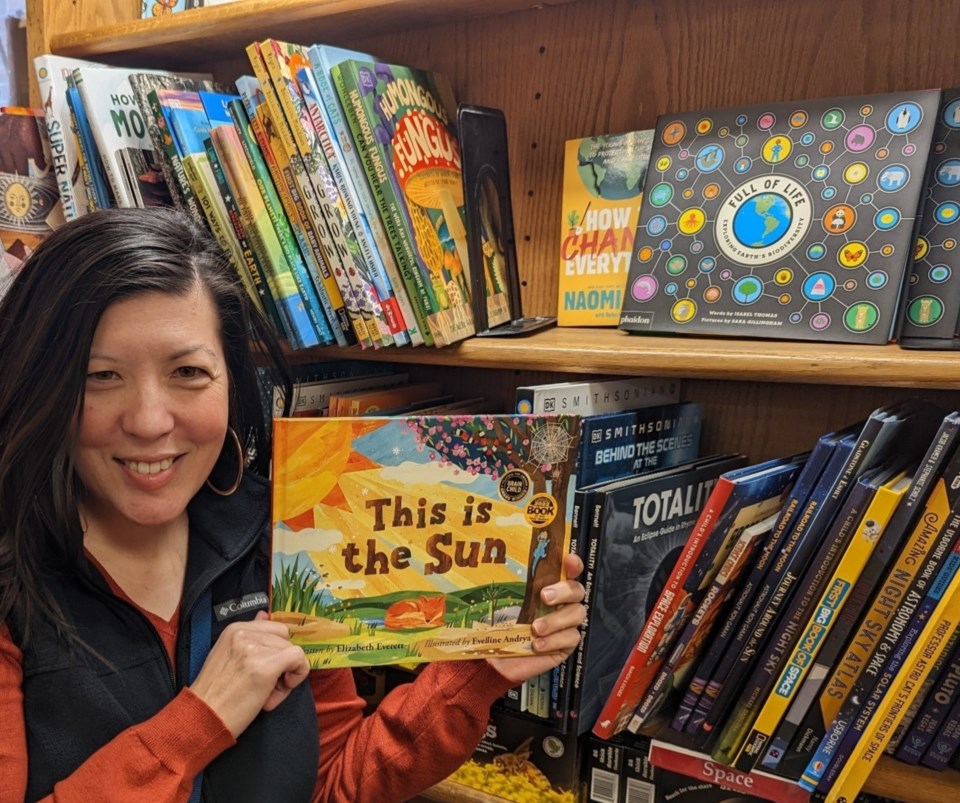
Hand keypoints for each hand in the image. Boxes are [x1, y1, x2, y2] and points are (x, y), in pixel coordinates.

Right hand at [189, 611, 308, 736]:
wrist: (202, 719)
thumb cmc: (216, 695)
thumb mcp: (229, 656)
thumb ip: (250, 637)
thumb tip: (264, 614)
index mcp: (234, 629)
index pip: (274, 629)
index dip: (275, 651)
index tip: (265, 671)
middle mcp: (245, 633)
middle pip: (284, 640)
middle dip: (281, 663)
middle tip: (265, 687)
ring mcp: (255, 648)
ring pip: (292, 651)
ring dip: (285, 675)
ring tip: (264, 695)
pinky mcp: (266, 665)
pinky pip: (299, 659)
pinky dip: (298, 675)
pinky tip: (277, 693)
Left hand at [486, 553, 585, 683]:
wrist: (497, 659)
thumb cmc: (499, 626)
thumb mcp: (503, 602)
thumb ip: (509, 585)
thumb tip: (498, 564)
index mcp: (548, 587)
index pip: (569, 570)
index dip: (574, 564)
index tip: (569, 561)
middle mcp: (561, 603)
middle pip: (577, 590)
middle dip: (563, 591)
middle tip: (544, 597)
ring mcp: (565, 624)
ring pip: (577, 614)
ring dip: (556, 619)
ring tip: (536, 627)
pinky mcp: (565, 644)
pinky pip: (570, 638)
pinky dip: (553, 640)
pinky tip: (537, 644)